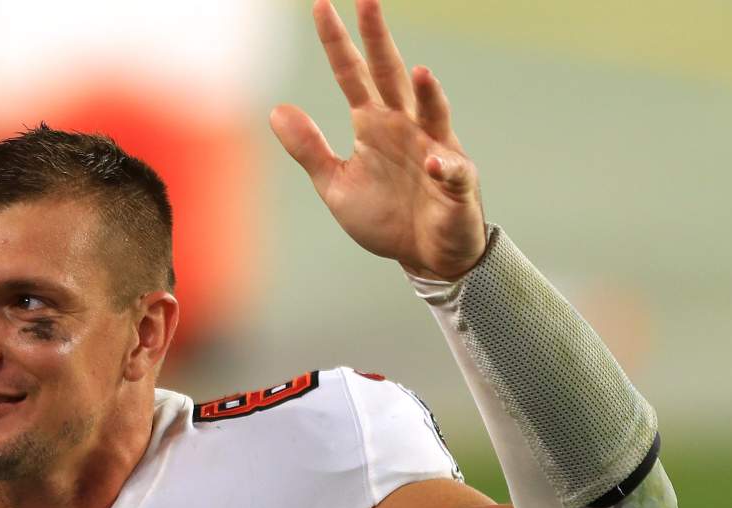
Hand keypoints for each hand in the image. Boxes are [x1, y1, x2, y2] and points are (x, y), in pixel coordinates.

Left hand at [271, 0, 485, 280]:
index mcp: (374, 125)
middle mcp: (405, 127)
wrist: (424, 258)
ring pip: (432, 113)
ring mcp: (434, 151)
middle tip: (367, 0)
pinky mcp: (455, 185)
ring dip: (428, 94)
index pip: (351, 75)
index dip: (337, 42)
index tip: (320, 6)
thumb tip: (276, 109)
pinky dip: (444, 168)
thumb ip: (309, 149)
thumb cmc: (385, 216)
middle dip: (379, 40)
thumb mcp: (335, 184)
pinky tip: (434, 164)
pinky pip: (452, 172)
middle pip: (391, 75)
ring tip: (419, 71)